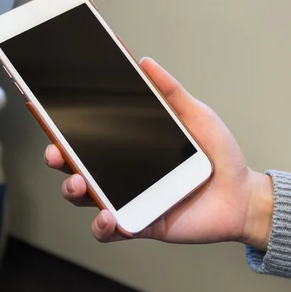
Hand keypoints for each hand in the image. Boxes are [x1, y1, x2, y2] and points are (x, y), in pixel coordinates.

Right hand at [45, 58, 272, 249]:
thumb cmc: (218, 155)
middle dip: (58, 157)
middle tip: (55, 150)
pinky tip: (108, 215)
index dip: (66, 125)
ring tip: (78, 182)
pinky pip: (111, 229)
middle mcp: (123, 171)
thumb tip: (144, 62)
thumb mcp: (195, 115)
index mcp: (131, 144)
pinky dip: (103, 225)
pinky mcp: (140, 223)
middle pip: (77, 164)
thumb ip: (170, 92)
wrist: (242, 194)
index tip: (48, 110)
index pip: (91, 133)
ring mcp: (129, 197)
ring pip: (86, 197)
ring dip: (73, 190)